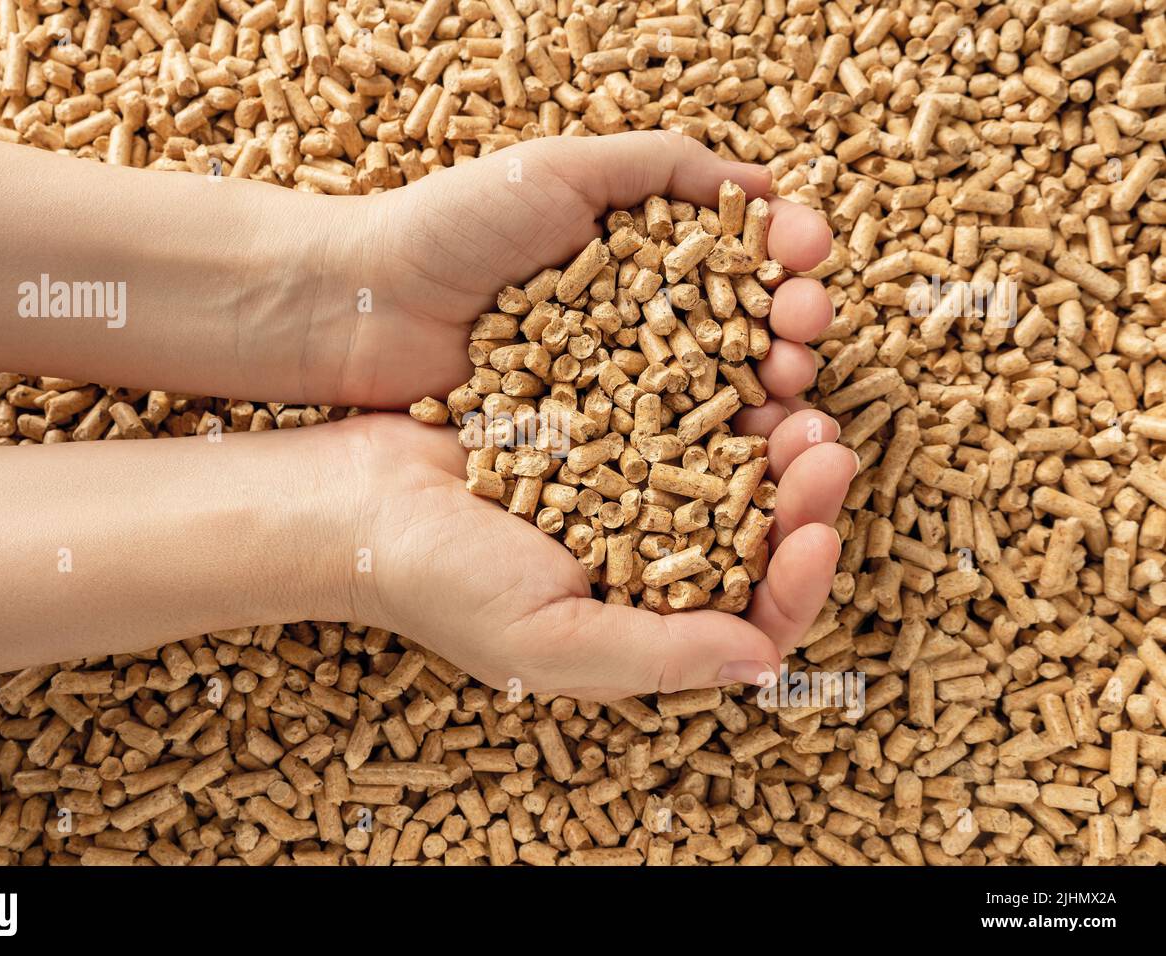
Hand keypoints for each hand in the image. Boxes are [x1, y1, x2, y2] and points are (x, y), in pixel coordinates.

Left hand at [337, 130, 834, 411]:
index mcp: (641, 254)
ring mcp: (613, 386)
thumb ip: (662, 167)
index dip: (785, 257)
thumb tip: (767, 182)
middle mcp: (637, 322)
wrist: (361, 304)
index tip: (813, 257)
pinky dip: (708, 451)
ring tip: (793, 393)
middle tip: (808, 331)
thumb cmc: (453, 224)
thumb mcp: (562, 170)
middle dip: (789, 326)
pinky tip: (749, 453)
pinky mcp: (585, 442)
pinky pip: (656, 450)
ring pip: (711, 395)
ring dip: (766, 394)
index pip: (737, 256)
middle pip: (739, 328)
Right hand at [343, 412, 854, 701]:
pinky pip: (677, 406)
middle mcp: (647, 558)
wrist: (357, 499)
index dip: (798, 583)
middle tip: (824, 446)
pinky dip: (712, 385)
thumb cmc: (441, 584)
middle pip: (756, 533)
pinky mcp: (605, 425)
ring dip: (769, 431)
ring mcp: (628, 488)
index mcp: (644, 623)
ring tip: (794, 392)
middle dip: (801, 495)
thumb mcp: (549, 641)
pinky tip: (736, 356)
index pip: (753, 617)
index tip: (816, 537)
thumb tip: (766, 663)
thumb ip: (659, 655)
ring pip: (730, 464)